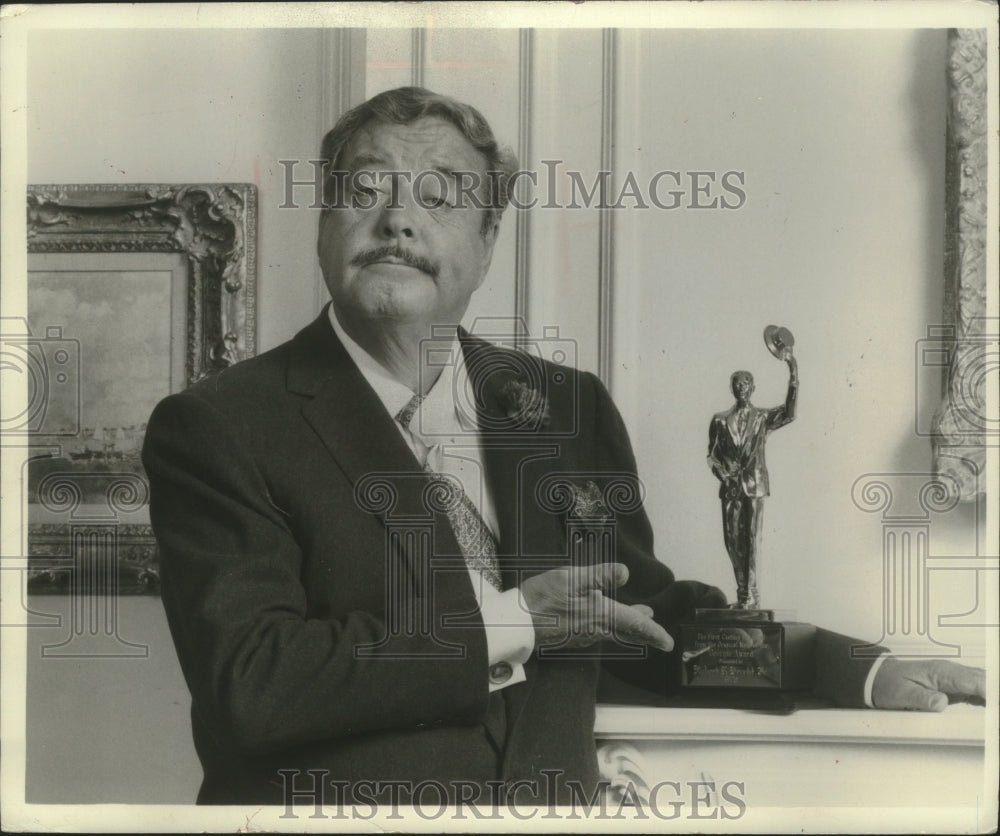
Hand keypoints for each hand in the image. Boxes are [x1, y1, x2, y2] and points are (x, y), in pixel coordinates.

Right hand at [520, 563, 673, 652]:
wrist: (516, 623)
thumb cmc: (541, 598)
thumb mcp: (570, 578)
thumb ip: (599, 576)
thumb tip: (625, 574)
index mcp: (600, 614)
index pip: (634, 624)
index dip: (653, 632)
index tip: (668, 643)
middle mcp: (595, 629)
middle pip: (626, 632)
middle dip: (644, 631)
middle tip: (658, 633)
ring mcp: (583, 635)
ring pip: (613, 632)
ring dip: (628, 628)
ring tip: (637, 619)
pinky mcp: (571, 637)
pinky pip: (598, 633)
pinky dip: (610, 627)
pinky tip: (603, 619)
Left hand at [871, 658, 985, 711]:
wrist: (881, 678)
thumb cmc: (890, 684)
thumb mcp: (901, 694)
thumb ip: (921, 698)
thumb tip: (941, 702)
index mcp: (940, 671)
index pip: (972, 680)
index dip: (988, 692)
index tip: (994, 703)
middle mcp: (950, 671)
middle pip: (982, 680)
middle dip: (993, 693)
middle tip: (996, 714)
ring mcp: (954, 678)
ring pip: (982, 682)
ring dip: (991, 694)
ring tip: (994, 714)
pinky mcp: (955, 685)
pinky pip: (977, 689)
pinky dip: (987, 696)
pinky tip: (990, 707)